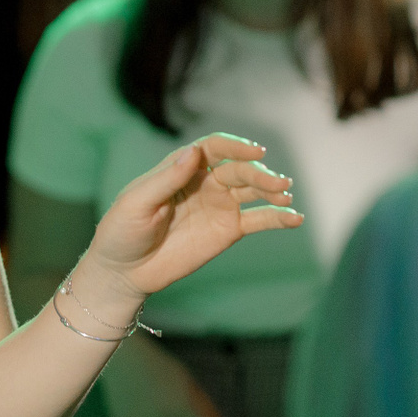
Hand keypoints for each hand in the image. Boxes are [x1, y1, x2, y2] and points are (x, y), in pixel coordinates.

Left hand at [86, 134, 300, 299]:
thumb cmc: (122, 230)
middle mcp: (204, 182)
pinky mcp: (228, 230)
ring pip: (253, 190)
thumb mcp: (137, 203)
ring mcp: (219, 205)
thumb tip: (194, 152)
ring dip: (272, 190)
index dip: (235, 146)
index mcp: (180, 168)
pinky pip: (258, 220)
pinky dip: (278, 217)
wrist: (124, 270)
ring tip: (285, 196)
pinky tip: (295, 218)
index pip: (214, 148)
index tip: (255, 151)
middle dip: (260, 173)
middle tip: (279, 183)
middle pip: (239, 169)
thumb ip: (167, 179)